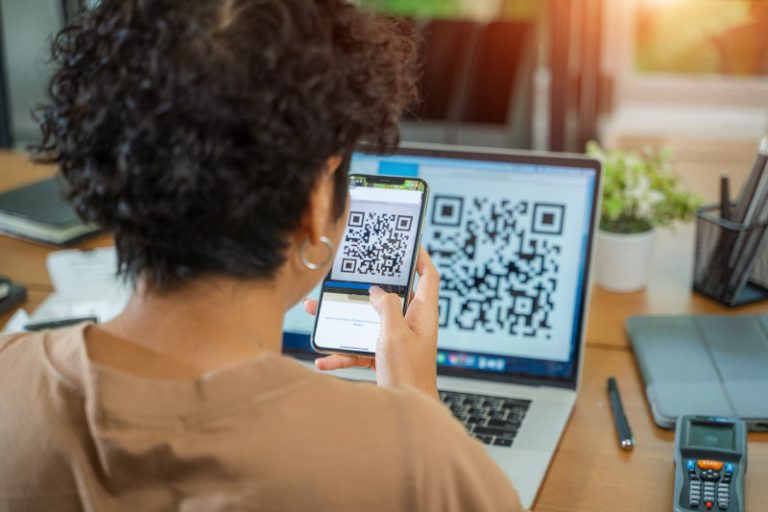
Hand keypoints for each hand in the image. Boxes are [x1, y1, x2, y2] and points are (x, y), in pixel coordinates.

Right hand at [304, 247, 439, 398]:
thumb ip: (386, 307)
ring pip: (368, 322)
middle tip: (351, 273)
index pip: (428, 277)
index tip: (408, 245)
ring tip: (317, 311)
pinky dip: (343, 353)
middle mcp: (411, 324)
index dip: (421, 258)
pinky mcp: (384, 357)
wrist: (407, 410)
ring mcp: (397, 340)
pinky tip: (323, 360)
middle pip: (390, 296)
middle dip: (367, 287)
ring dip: (345, 320)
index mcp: (422, 313)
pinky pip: (361, 348)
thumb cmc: (408, 374)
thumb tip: (377, 291)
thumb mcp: (394, 334)